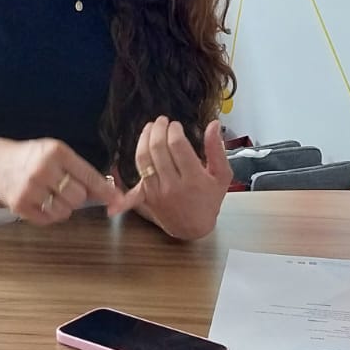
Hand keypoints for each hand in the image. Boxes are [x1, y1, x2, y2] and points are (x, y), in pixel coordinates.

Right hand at [0, 137, 132, 226]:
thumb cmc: (31, 156)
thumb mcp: (54, 153)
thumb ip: (79, 170)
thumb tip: (107, 191)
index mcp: (56, 152)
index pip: (88, 175)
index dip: (105, 190)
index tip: (118, 200)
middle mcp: (43, 169)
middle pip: (78, 197)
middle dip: (77, 197)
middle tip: (65, 190)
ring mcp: (30, 188)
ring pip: (64, 211)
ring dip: (63, 208)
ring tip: (51, 196)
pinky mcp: (19, 204)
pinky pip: (47, 219)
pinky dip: (49, 215)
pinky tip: (41, 202)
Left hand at [122, 117, 230, 240]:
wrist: (194, 228)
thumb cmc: (210, 199)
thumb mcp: (222, 176)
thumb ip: (217, 149)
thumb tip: (214, 124)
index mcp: (194, 179)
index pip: (178, 146)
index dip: (174, 130)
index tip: (175, 125)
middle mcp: (173, 185)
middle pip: (158, 149)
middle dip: (158, 130)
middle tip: (162, 121)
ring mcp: (157, 191)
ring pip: (143, 159)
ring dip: (144, 139)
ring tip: (150, 128)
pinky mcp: (146, 196)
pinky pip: (135, 175)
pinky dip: (129, 165)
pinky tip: (128, 154)